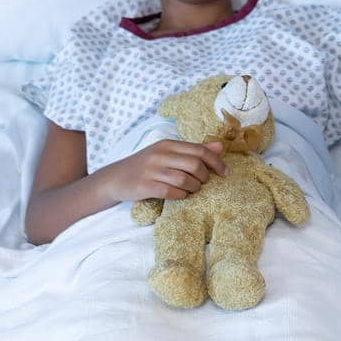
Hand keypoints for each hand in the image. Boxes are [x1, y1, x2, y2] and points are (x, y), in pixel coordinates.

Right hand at [101, 139, 227, 201]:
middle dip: (205, 177)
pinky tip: (181, 196)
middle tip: (204, 184)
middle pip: (195, 165)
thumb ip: (193, 150)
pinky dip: (181, 196)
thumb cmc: (146, 166)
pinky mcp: (145, 186)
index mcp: (167, 144)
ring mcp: (152, 170)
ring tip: (193, 190)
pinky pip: (171, 192)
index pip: (199, 150)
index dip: (216, 163)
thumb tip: (220, 146)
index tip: (226, 174)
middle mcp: (160, 154)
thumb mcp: (167, 153)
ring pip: (185, 180)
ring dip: (194, 188)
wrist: (115, 178)